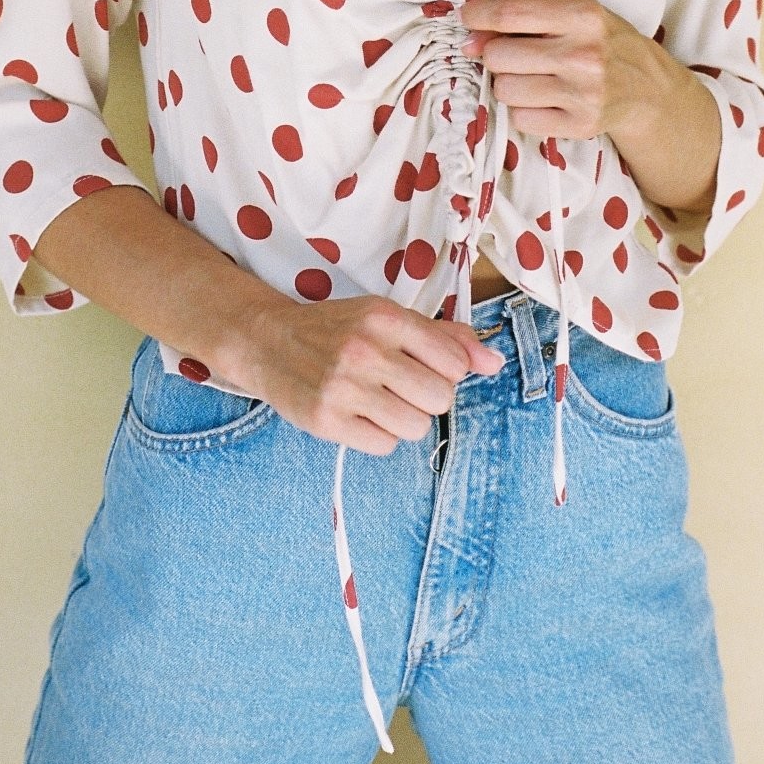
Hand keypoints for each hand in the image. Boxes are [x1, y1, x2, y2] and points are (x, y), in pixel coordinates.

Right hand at [247, 294, 504, 453]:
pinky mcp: (326, 421)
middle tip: (399, 386)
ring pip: (416, 426)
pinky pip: (384, 445)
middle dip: (427, 397)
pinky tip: (359, 415)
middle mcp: (365, 349)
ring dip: (404, 420)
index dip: (446, 370)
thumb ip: (445, 337)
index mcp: (385, 317)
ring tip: (378, 401)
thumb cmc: (337, 329)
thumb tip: (494, 362)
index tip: (420, 365)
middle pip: (440, 398)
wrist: (268, 341)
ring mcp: (344, 387)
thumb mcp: (388, 318)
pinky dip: (378, 436)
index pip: (454, 362)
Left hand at [457, 0, 655, 141]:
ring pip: (504, 90)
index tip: (467, 16)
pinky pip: (520, 119)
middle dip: (496, 54)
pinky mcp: (581, 125)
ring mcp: (583, 94)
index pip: (512, 14)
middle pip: (499, 56)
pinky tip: (544, 99)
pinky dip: (523, 110)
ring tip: (533, 78)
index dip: (479, 15)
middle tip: (515, 54)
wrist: (647, 88)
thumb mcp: (575, 10)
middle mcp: (584, 55)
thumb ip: (525, 9)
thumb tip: (472, 37)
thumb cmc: (602, 41)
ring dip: (508, 83)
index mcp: (583, 16)